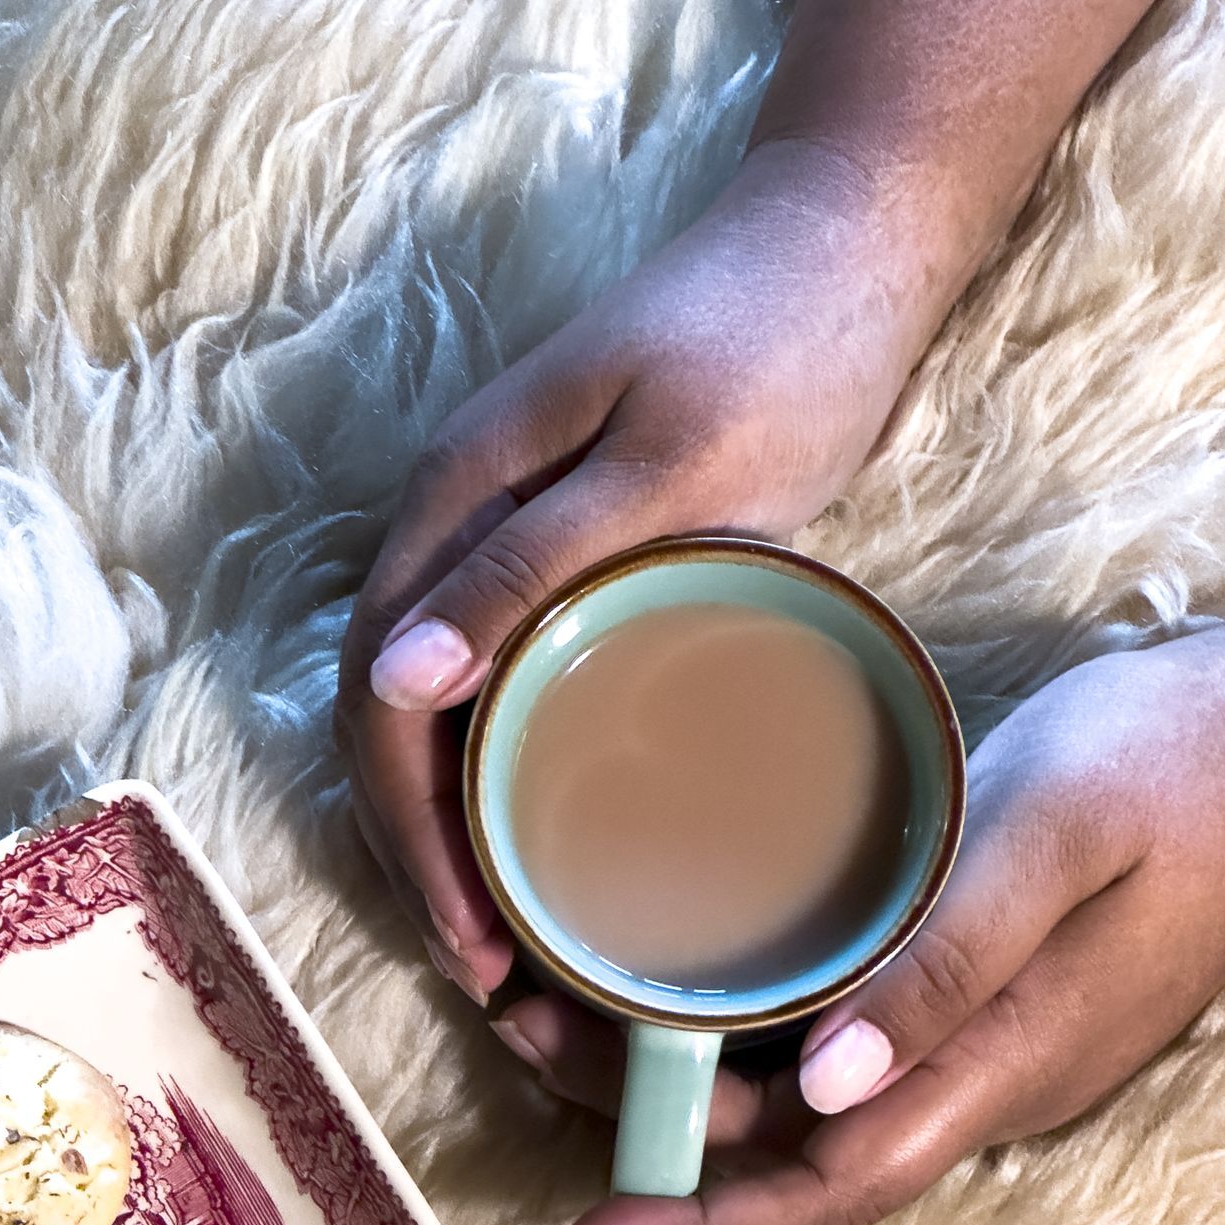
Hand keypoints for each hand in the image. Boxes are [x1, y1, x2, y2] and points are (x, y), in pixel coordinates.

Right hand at [336, 136, 953, 1000]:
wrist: (845, 240)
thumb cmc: (771, 348)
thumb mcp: (661, 467)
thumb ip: (526, 568)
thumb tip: (392, 683)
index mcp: (452, 508)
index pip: (378, 709)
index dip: (411, 843)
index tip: (478, 951)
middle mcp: (452, 535)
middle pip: (390, 733)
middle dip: (426, 869)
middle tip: (499, 984)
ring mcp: (501, 549)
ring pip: (437, 726)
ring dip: (458, 844)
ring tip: (519, 953)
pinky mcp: (561, 564)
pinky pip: (497, 699)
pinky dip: (506, 791)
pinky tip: (552, 854)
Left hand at [491, 602, 1224, 1224]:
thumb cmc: (1189, 760)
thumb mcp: (1063, 829)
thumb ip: (948, 958)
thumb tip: (821, 1086)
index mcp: (998, 1064)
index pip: (827, 1190)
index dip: (703, 1224)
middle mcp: (980, 1078)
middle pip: (791, 1155)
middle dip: (652, 1129)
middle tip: (523, 1033)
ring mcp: (983, 1040)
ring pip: (807, 1101)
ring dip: (685, 1072)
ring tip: (562, 996)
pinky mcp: (981, 989)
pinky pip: (841, 1043)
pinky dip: (745, 1022)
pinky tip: (682, 967)